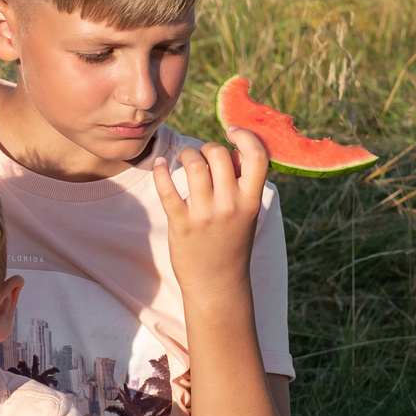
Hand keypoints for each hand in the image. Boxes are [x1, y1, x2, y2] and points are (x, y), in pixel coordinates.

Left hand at [152, 127, 269, 302]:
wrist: (217, 284)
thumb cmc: (231, 243)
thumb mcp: (247, 214)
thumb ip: (242, 185)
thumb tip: (233, 151)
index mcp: (251, 200)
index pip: (257, 157)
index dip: (245, 137)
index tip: (232, 132)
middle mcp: (231, 205)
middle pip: (219, 155)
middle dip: (207, 147)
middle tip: (201, 155)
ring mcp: (206, 215)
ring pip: (194, 166)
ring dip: (186, 155)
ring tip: (183, 160)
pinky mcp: (182, 224)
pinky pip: (168, 189)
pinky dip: (160, 171)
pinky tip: (158, 165)